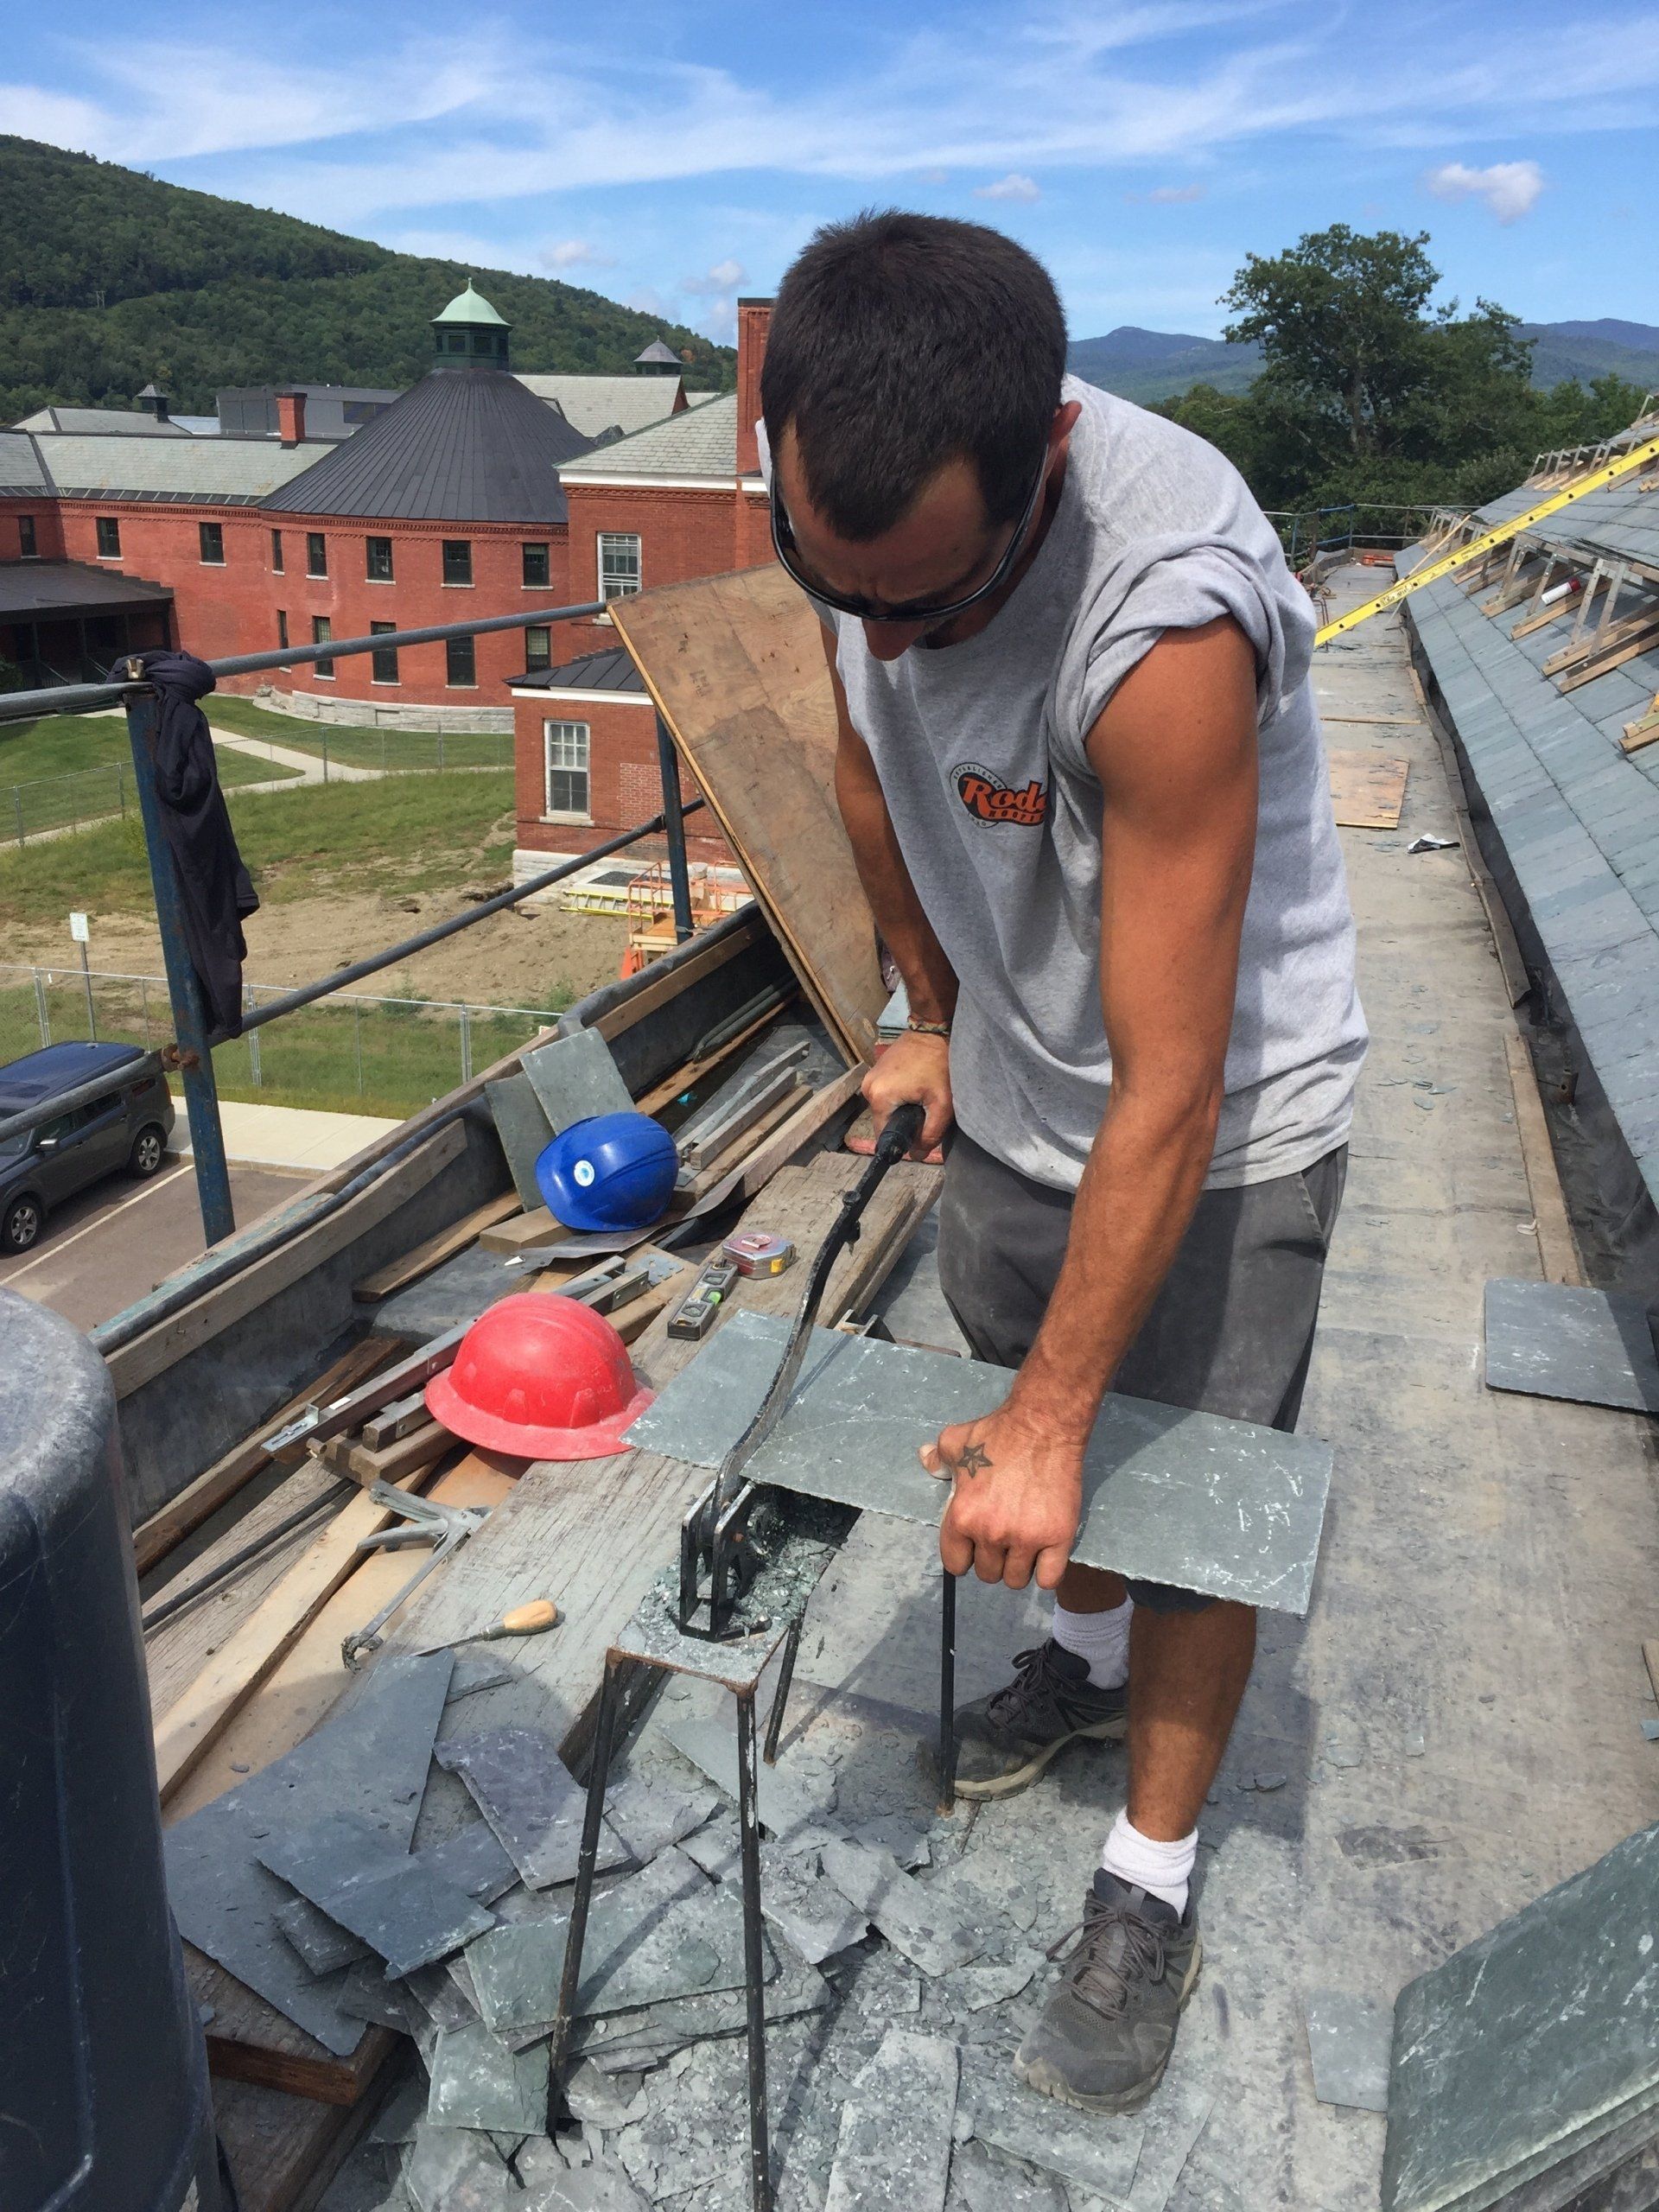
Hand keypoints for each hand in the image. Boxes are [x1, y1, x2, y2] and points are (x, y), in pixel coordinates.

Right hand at [864, 1030, 952, 1153]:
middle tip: (926, 1110)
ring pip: (886, 1107)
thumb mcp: (941, 1104)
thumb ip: (930, 1134)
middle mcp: (868, 1089)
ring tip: (922, 1096)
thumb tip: (917, 1156)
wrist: (932, 1030)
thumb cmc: (939, 1065)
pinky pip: (885, 1093)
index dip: (902, 1138)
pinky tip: (915, 1087)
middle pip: (885, 1120)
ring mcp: (869, 1077)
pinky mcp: (875, 1070)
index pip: (884, 1134)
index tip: (920, 1131)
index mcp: (878, 1098)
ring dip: (902, 1107)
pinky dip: (899, 1095)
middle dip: (904, 1121)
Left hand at [920, 1402, 1082, 1590]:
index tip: (974, 1547)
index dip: (964, 1556)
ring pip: (1016, 1579)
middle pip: (987, 1574)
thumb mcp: (956, 1441)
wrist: (1043, 1425)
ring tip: (1023, 1548)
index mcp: (962, 1517)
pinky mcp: (1058, 1538)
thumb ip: (938, 1458)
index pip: (955, 1564)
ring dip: (1018, 1567)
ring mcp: (1026, 1538)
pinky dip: (1046, 1573)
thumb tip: (925, 1458)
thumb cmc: (996, 1433)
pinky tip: (1045, 1556)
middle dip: (992, 1561)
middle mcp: (991, 1533)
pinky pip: (1049, 1579)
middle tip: (1002, 1541)